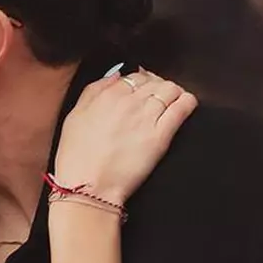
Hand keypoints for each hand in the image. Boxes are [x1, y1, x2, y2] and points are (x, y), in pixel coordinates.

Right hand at [54, 68, 196, 204]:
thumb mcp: (75, 115)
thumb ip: (94, 90)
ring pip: (170, 89)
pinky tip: (186, 105)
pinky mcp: (161, 135)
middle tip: (157, 98)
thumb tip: (113, 76)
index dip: (141, 82)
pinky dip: (187, 102)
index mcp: (108, 94)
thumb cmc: (78, 157)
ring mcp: (147, 116)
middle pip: (154, 81)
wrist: (89, 186)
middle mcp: (129, 101)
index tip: (142, 91)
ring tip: (172, 102)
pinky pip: (182, 108)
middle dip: (157, 87)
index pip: (134, 76)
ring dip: (174, 93)